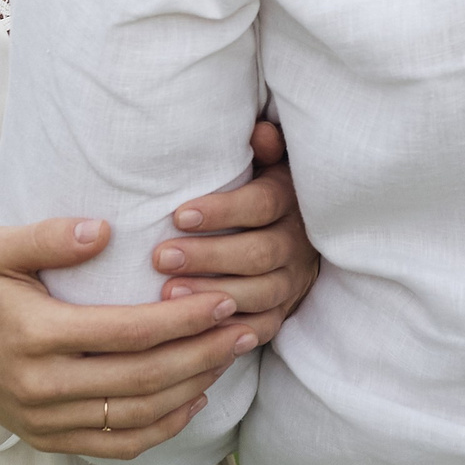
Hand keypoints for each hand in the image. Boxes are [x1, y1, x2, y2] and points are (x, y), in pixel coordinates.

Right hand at [0, 217, 255, 459]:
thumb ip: (48, 236)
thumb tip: (104, 232)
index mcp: (34, 335)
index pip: (126, 333)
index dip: (181, 319)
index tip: (222, 299)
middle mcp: (42, 386)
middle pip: (142, 379)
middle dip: (203, 353)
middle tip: (247, 327)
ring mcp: (47, 420)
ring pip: (138, 415)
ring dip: (193, 387)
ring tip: (230, 355)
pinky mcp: (51, 440)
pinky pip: (120, 444)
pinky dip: (164, 427)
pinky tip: (195, 398)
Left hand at [151, 119, 319, 347]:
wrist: (302, 237)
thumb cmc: (263, 192)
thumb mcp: (269, 164)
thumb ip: (265, 149)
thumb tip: (259, 131)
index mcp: (290, 203)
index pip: (261, 206)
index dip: (222, 211)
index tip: (178, 215)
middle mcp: (297, 244)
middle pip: (257, 254)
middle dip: (208, 257)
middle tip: (161, 258)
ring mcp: (292, 283)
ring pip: (260, 294)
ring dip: (214, 296)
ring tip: (168, 295)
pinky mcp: (283, 312)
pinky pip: (262, 328)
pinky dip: (231, 333)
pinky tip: (196, 331)